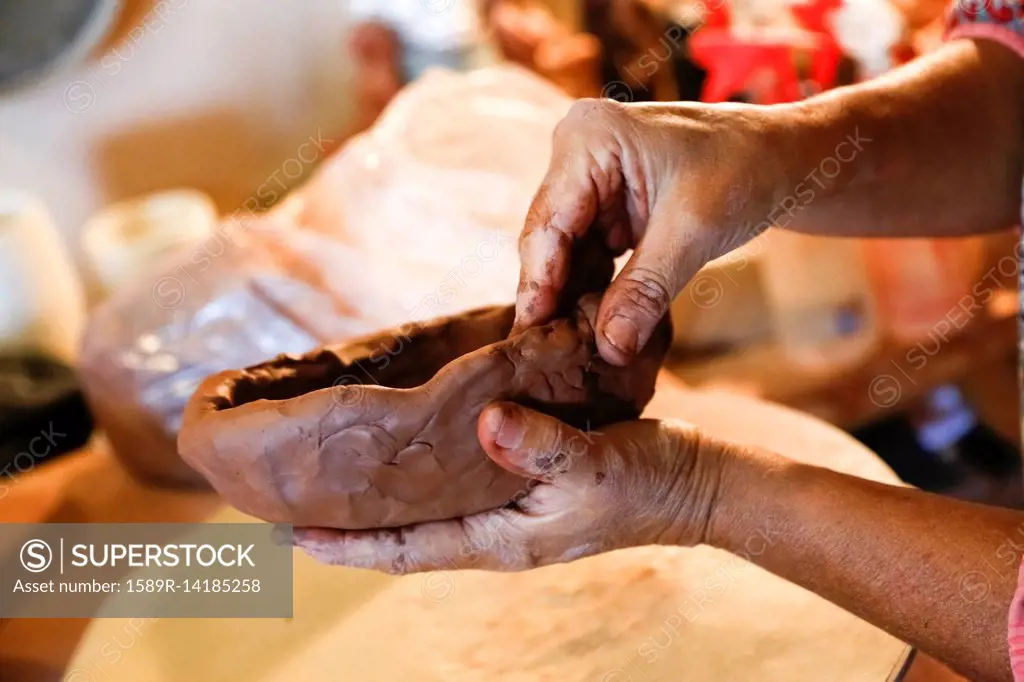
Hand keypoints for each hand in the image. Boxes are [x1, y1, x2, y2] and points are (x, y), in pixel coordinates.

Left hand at [292, 401, 730, 572]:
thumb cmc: (646, 482)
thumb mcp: (597, 465)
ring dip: (376, 502)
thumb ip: (544, 446)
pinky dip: (417, 475)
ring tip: (327, 478)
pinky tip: (401, 448)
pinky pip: (452, 485)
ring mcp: (502, 511)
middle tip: (287, 504)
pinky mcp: (516, 485)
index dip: (348, 547)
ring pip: (423, 512)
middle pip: (403, 537)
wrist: (689, 482)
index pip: (407, 551)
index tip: (290, 535)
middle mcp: (491, 531)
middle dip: (347, 527)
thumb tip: (489, 423)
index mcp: (501, 540)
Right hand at [514, 99, 786, 364]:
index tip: (533, 334)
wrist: (785, 157)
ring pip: (566, 250)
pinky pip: (588, 252)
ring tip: (566, 349)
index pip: (549, 222)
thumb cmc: (747, 170)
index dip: (539, 282)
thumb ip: (645, 291)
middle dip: (553, 294)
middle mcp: (576, 151)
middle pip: (549, 237)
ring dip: (571, 296)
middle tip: (545, 353)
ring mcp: (589, 177)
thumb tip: (609, 349)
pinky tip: (593, 326)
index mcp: (588, 138)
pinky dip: (594, 287)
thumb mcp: (694, 233)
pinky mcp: (606, 203)